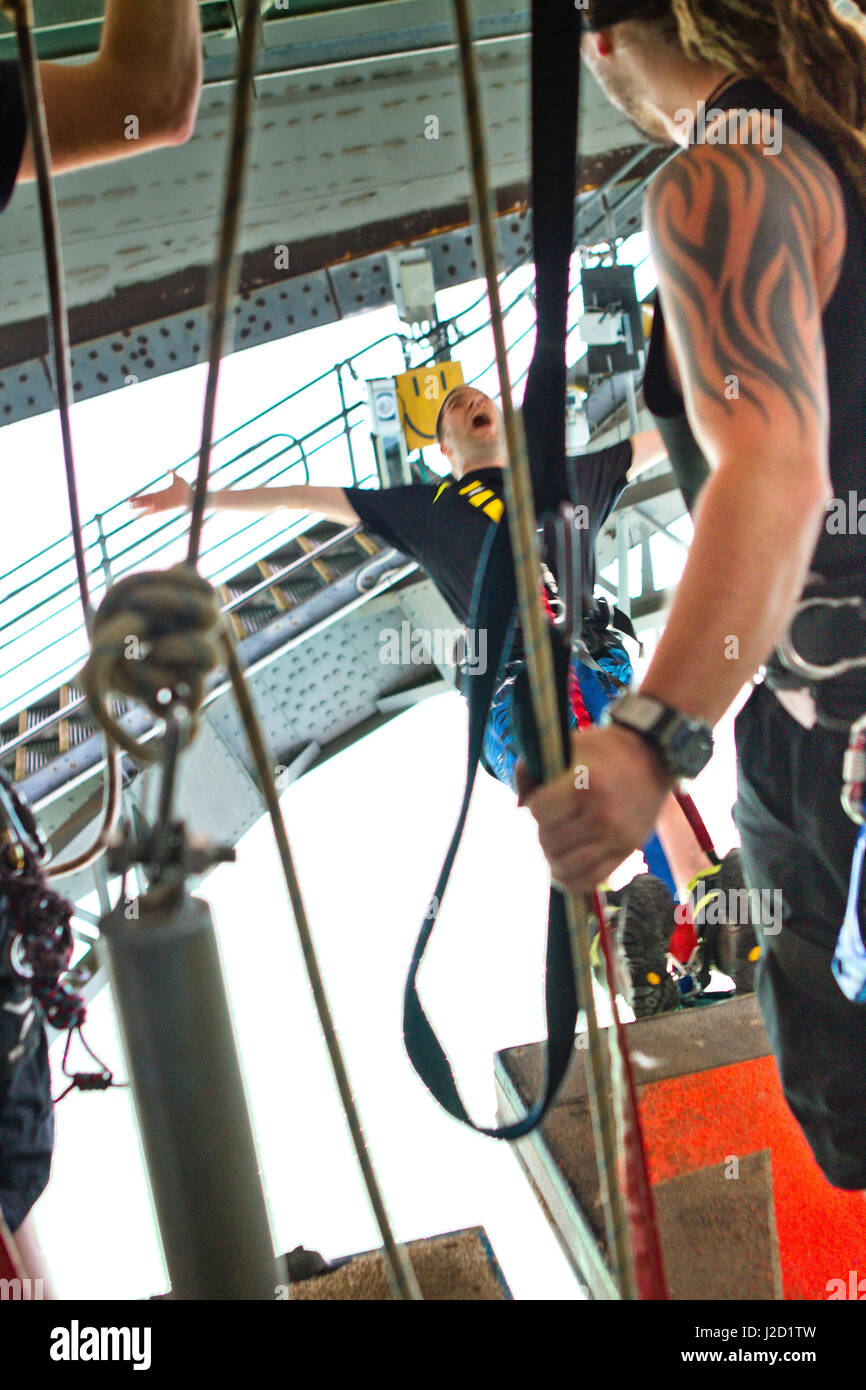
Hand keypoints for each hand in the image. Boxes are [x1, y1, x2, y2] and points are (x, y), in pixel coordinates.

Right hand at [130, 471, 192, 514]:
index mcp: (161, 494)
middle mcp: (160, 500)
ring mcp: (161, 504)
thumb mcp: (178, 479)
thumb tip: (170, 469)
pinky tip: (142, 515)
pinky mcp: (164, 508)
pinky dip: (147, 513)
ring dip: (140, 507)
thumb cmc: (186, 489)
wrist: (192, 496)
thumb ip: (173, 474)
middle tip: (128, 504)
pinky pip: (154, 511)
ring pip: (147, 506)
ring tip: (131, 507)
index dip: (140, 497)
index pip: (148, 496)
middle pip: (146, 501)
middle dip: (137, 503)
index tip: (132, 498)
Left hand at [516, 724, 674, 894]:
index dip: (534, 807)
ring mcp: (617, 836)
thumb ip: (533, 770)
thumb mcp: (567, 746)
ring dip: (552, 858)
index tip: (542, 801)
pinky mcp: (627, 851)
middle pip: (549, 840)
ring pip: (565, 865)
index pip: (538, 811)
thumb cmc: (603, 751)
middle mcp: (602, 814)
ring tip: (554, 845)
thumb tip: (518, 808)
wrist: (653, 758)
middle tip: (549, 823)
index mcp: (585, 784)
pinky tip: (564, 867)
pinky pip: (590, 879)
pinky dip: (571, 879)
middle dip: (542, 832)